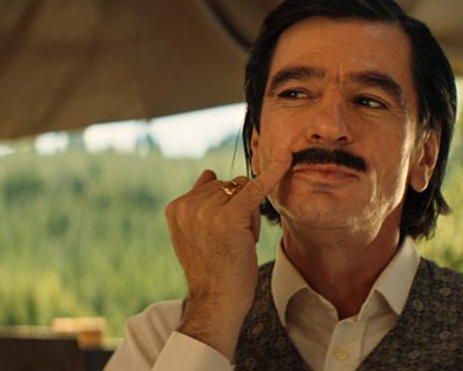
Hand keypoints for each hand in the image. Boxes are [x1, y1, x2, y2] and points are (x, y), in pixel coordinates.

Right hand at [165, 152, 291, 358]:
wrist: (216, 302)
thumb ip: (199, 203)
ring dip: (249, 212)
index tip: (221, 235)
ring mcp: (206, 209)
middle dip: (237, 206)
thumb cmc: (212, 270)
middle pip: (228, 185)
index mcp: (175, 207)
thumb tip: (210, 172)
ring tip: (240, 240)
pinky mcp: (230, 215)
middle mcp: (187, 205)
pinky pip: (255, 188)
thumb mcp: (195, 234)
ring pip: (243, 188)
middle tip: (232, 240)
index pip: (211, 185)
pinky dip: (273, 173)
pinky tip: (286, 160)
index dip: (223, 207)